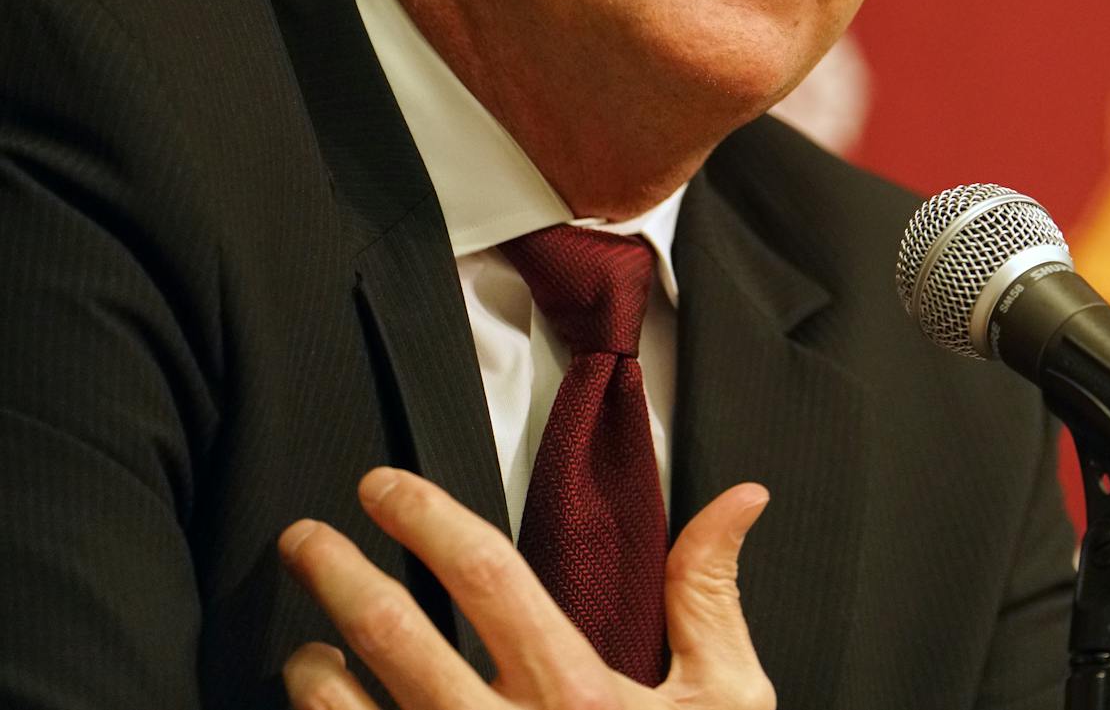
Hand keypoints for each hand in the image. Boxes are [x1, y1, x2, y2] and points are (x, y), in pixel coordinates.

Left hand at [278, 468, 774, 708]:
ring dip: (311, 670)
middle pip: (392, 634)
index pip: (484, 576)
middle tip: (302, 538)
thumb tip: (739, 498)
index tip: (384, 487)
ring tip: (306, 648)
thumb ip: (708, 595)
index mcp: (577, 696)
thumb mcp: (725, 699)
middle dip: (334, 573)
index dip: (426, 517)